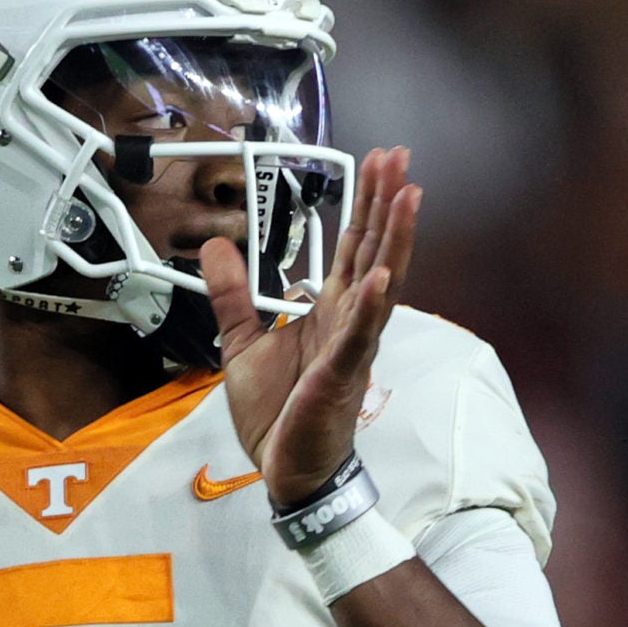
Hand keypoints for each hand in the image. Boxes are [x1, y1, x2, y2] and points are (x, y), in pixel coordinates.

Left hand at [201, 146, 419, 507]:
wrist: (284, 468)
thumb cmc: (277, 412)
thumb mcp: (241, 341)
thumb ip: (232, 293)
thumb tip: (216, 245)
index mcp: (329, 312)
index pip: (355, 248)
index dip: (366, 205)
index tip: (380, 163)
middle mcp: (349, 322)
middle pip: (375, 251)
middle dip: (387, 204)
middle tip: (401, 158)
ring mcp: (351, 347)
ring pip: (380, 283)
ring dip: (396, 240)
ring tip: (410, 197)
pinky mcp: (341, 375)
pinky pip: (359, 336)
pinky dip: (371, 306)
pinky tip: (383, 277)